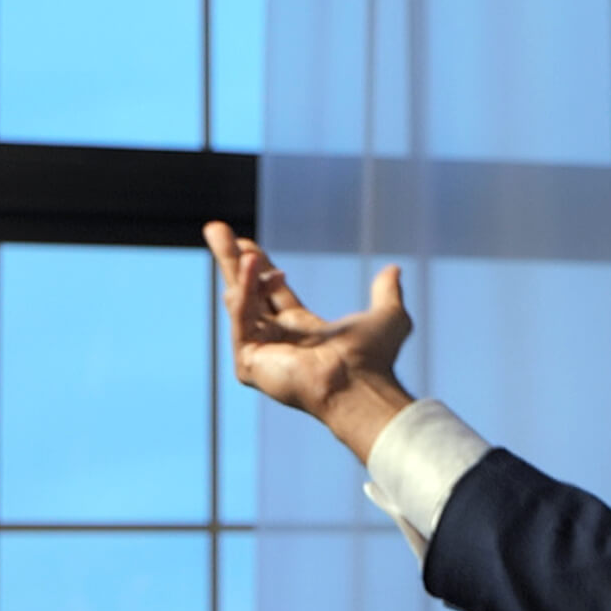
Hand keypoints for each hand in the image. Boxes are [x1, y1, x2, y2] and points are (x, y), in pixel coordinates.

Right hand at [204, 221, 413, 461]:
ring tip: (228, 236)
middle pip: (247, 291)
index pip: (271, 292)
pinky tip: (250, 264)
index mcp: (302, 329)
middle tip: (215, 228)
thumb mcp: (388, 316)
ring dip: (235, 268)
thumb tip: (395, 270)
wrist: (360, 382)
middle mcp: (278, 339)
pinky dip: (245, 290)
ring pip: (238, 301)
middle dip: (231, 260)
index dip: (259, 267)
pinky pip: (241, 317)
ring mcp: (261, 352)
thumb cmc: (374, 358)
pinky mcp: (249, 361)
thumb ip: (387, 292)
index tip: (246, 243)